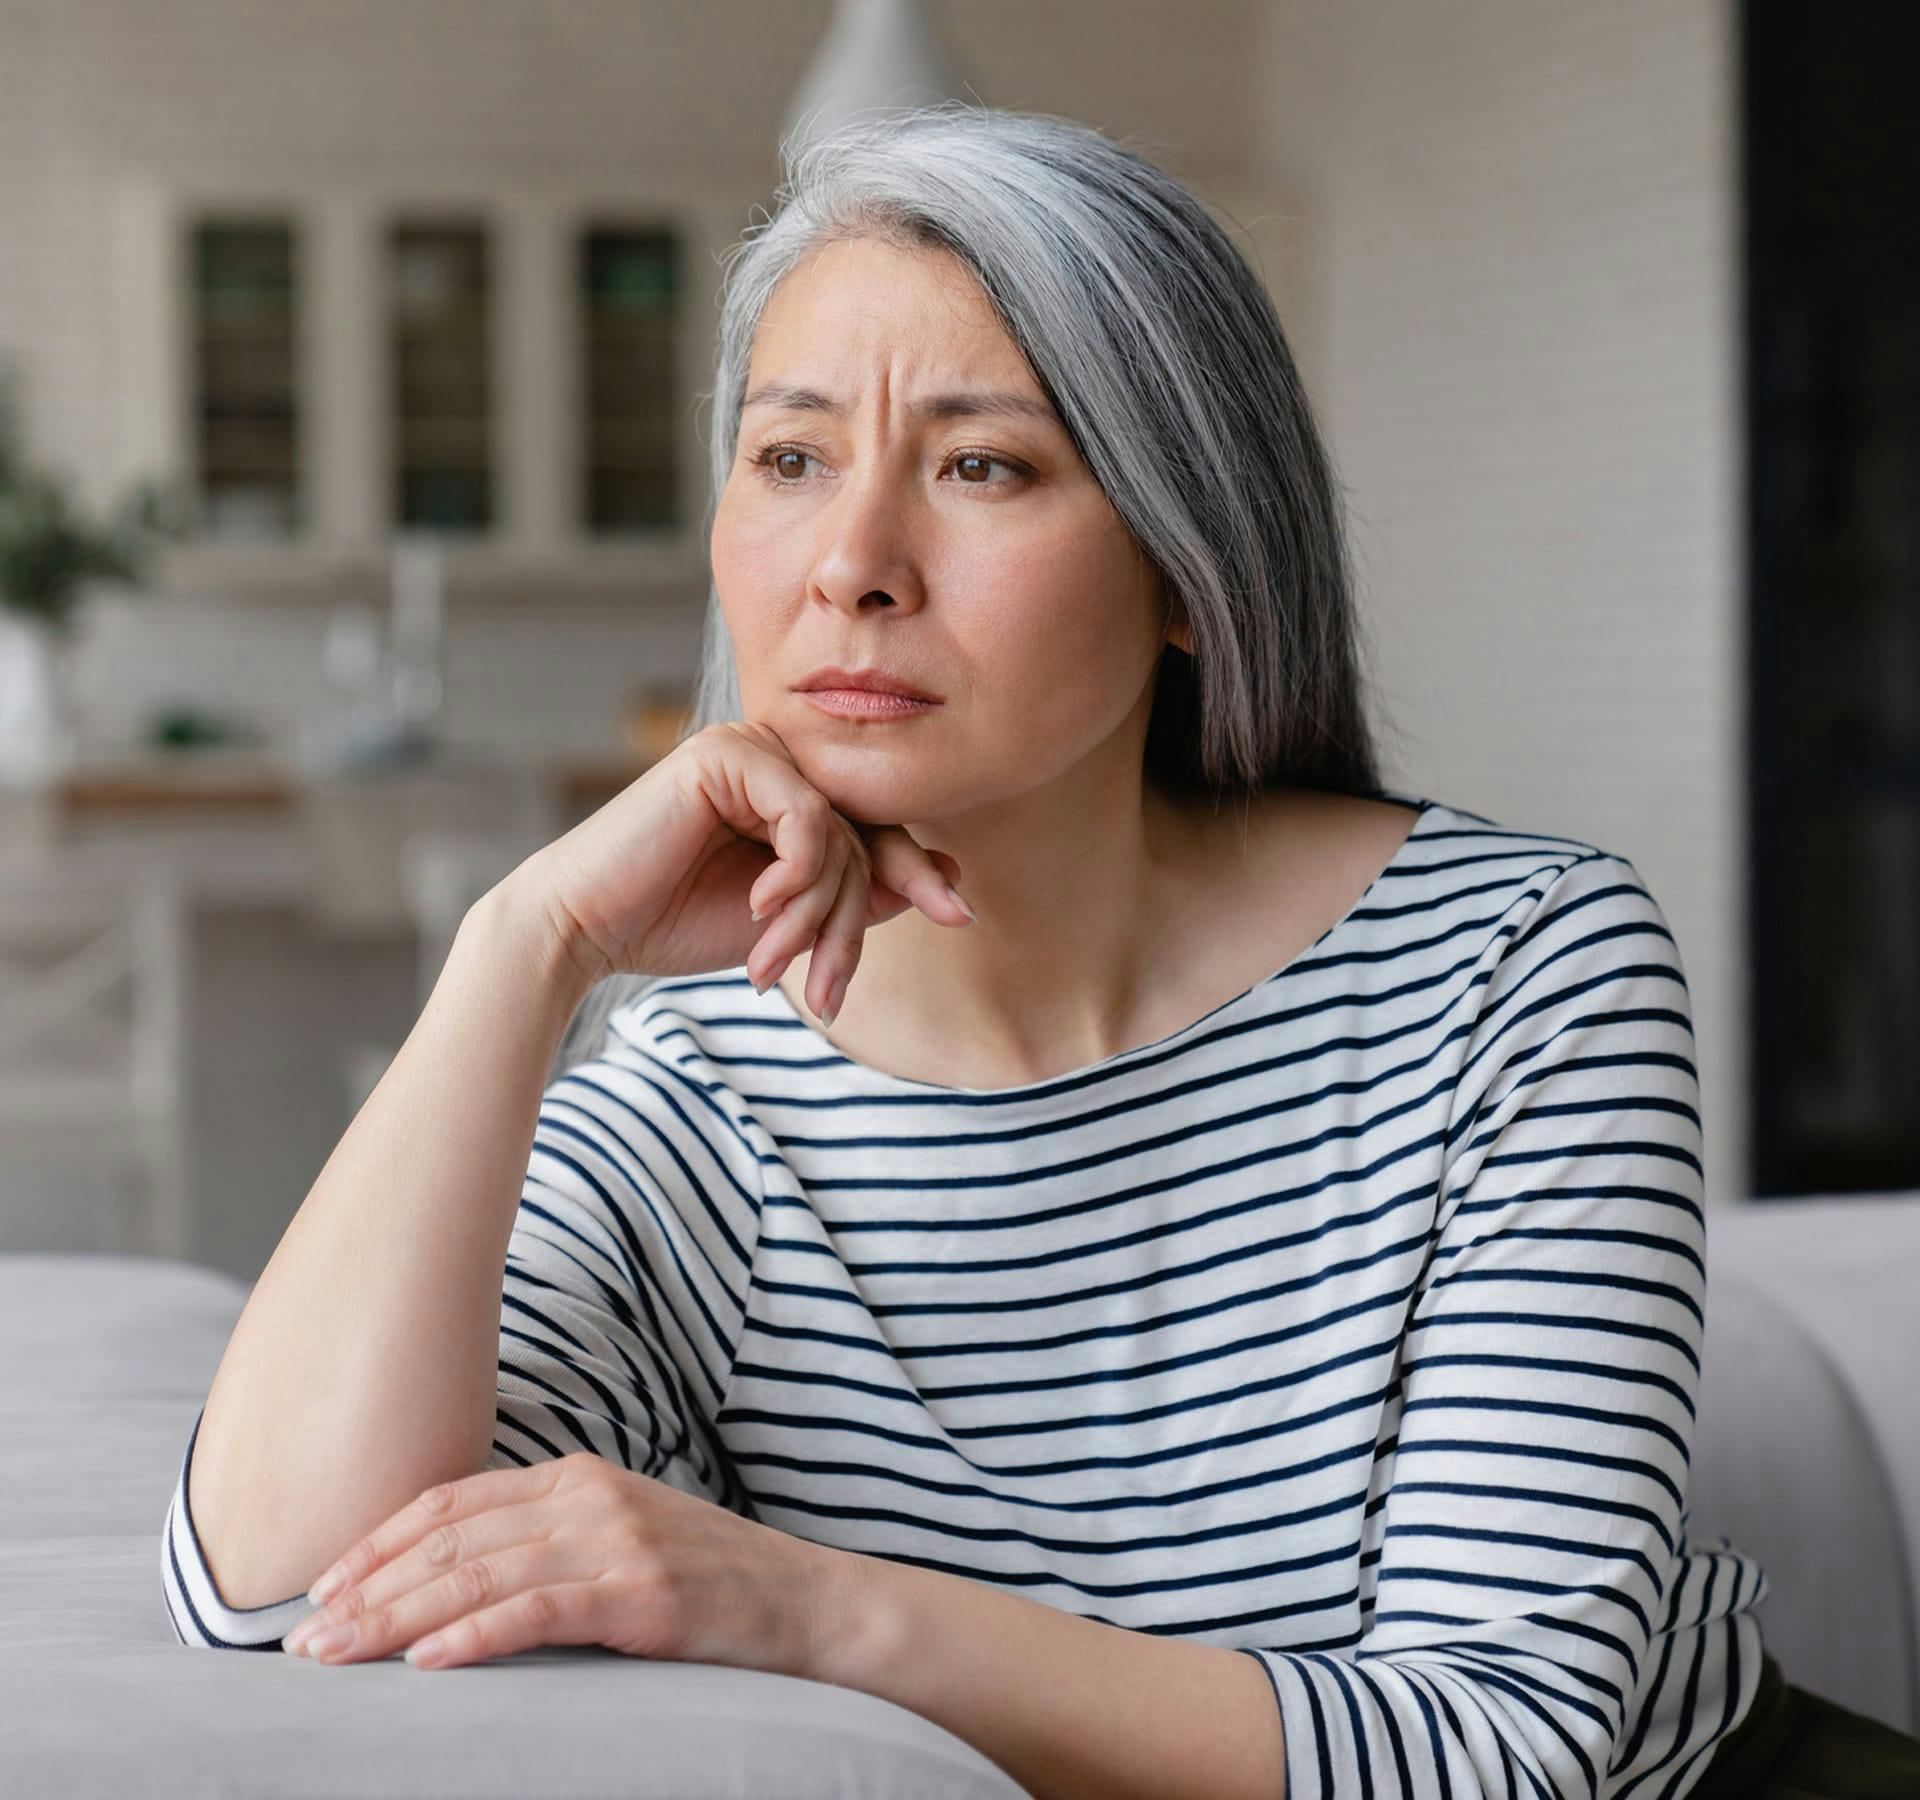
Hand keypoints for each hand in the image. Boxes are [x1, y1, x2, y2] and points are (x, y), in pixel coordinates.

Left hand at [278, 1451, 857, 1676]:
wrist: (806, 1604)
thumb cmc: (707, 1583)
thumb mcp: (619, 1541)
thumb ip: (545, 1544)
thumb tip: (445, 1587)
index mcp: (577, 1476)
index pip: (452, 1503)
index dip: (377, 1543)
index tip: (319, 1590)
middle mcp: (589, 1496)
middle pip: (453, 1540)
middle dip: (368, 1589)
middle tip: (302, 1640)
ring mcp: (618, 1540)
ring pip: (482, 1576)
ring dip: (397, 1619)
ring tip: (338, 1654)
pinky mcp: (644, 1593)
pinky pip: (541, 1610)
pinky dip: (477, 1635)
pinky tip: (426, 1663)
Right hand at [521, 720, 975, 1023]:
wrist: (586, 929)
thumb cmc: (674, 924)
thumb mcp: (789, 920)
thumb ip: (859, 893)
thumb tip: (948, 874)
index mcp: (790, 792)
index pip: (875, 831)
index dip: (916, 875)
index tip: (960, 917)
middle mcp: (776, 760)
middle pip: (863, 838)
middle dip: (848, 924)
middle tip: (823, 989)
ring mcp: (751, 749)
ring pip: (840, 835)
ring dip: (815, 913)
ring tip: (772, 960)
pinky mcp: (727, 754)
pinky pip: (807, 817)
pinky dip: (795, 875)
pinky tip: (757, 908)